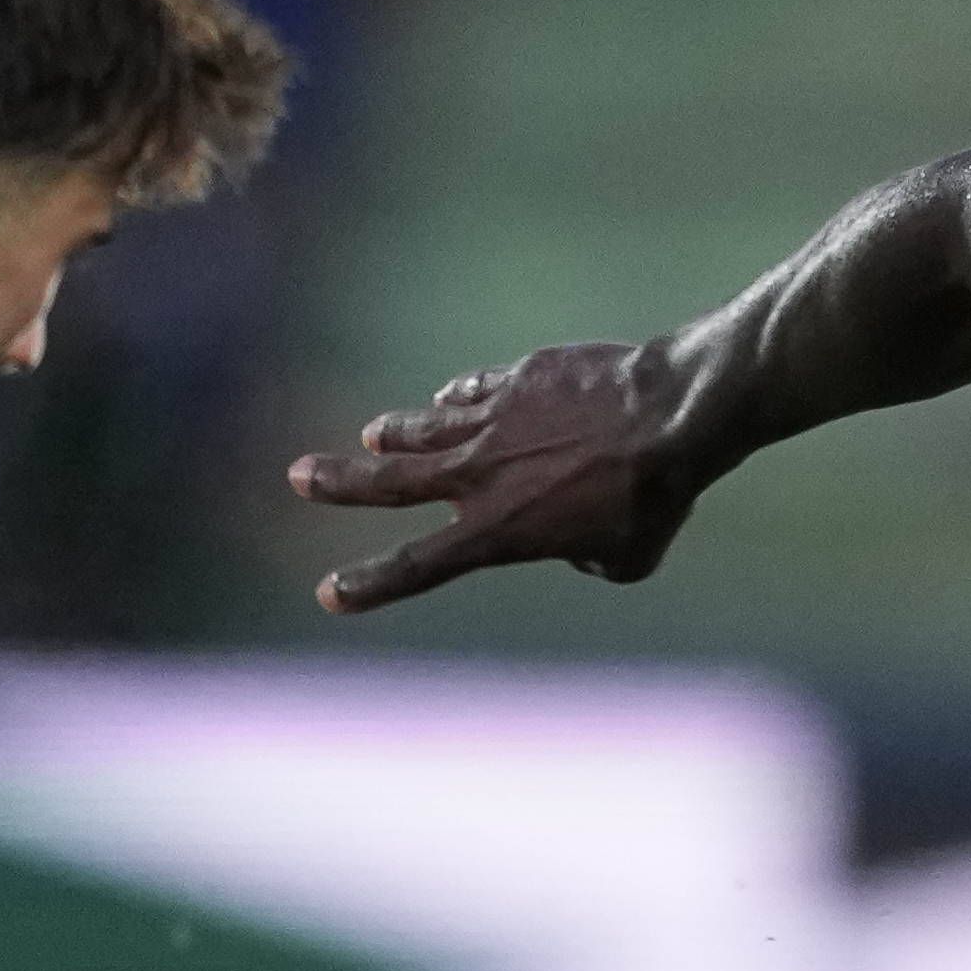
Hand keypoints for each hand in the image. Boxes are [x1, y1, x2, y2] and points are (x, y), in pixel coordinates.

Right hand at [287, 338, 712, 612]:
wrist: (673, 415)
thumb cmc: (657, 498)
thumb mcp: (624, 558)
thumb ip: (585, 558)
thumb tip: (578, 542)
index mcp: (498, 531)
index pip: (417, 565)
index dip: (369, 583)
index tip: (329, 593)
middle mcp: (480, 474)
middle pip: (390, 481)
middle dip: (339, 482)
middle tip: (297, 475)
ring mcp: (494, 418)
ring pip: (425, 427)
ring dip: (396, 432)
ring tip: (374, 434)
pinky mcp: (519, 377)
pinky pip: (474, 389)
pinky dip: (457, 398)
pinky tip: (451, 398)